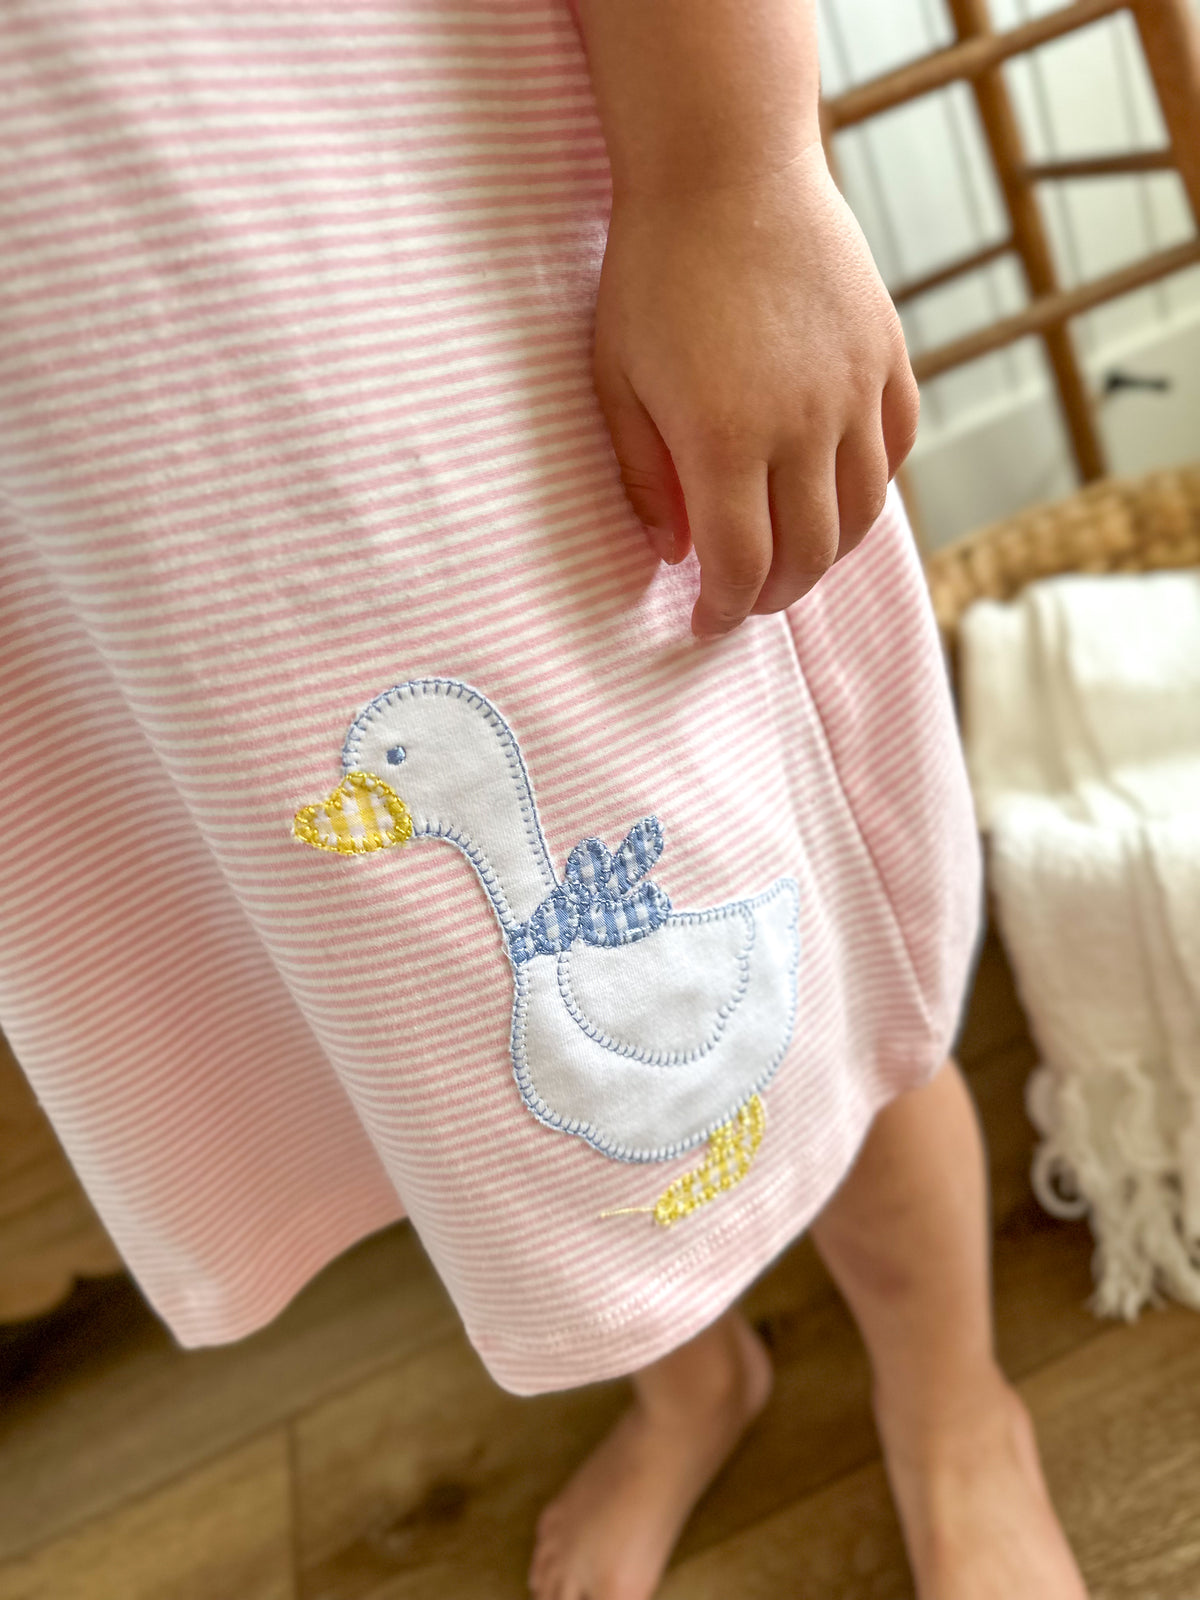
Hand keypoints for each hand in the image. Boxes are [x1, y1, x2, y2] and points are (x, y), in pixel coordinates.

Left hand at [592, 144, 918, 635]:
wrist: (725, 167)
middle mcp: (804, 425)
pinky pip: (894, 452)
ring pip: (862, 515)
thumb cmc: (653, 273)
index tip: (704, 625)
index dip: (723, 612)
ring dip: (826, 554)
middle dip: (773, 595)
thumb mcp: (618, 381)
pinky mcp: (887, 357)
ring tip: (791, 559)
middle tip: (745, 600)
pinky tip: (835, 495)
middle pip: (808, 554)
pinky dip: (869, 490)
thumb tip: (672, 555)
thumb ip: (643, 478)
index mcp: (726, 438)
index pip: (740, 566)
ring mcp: (856, 390)